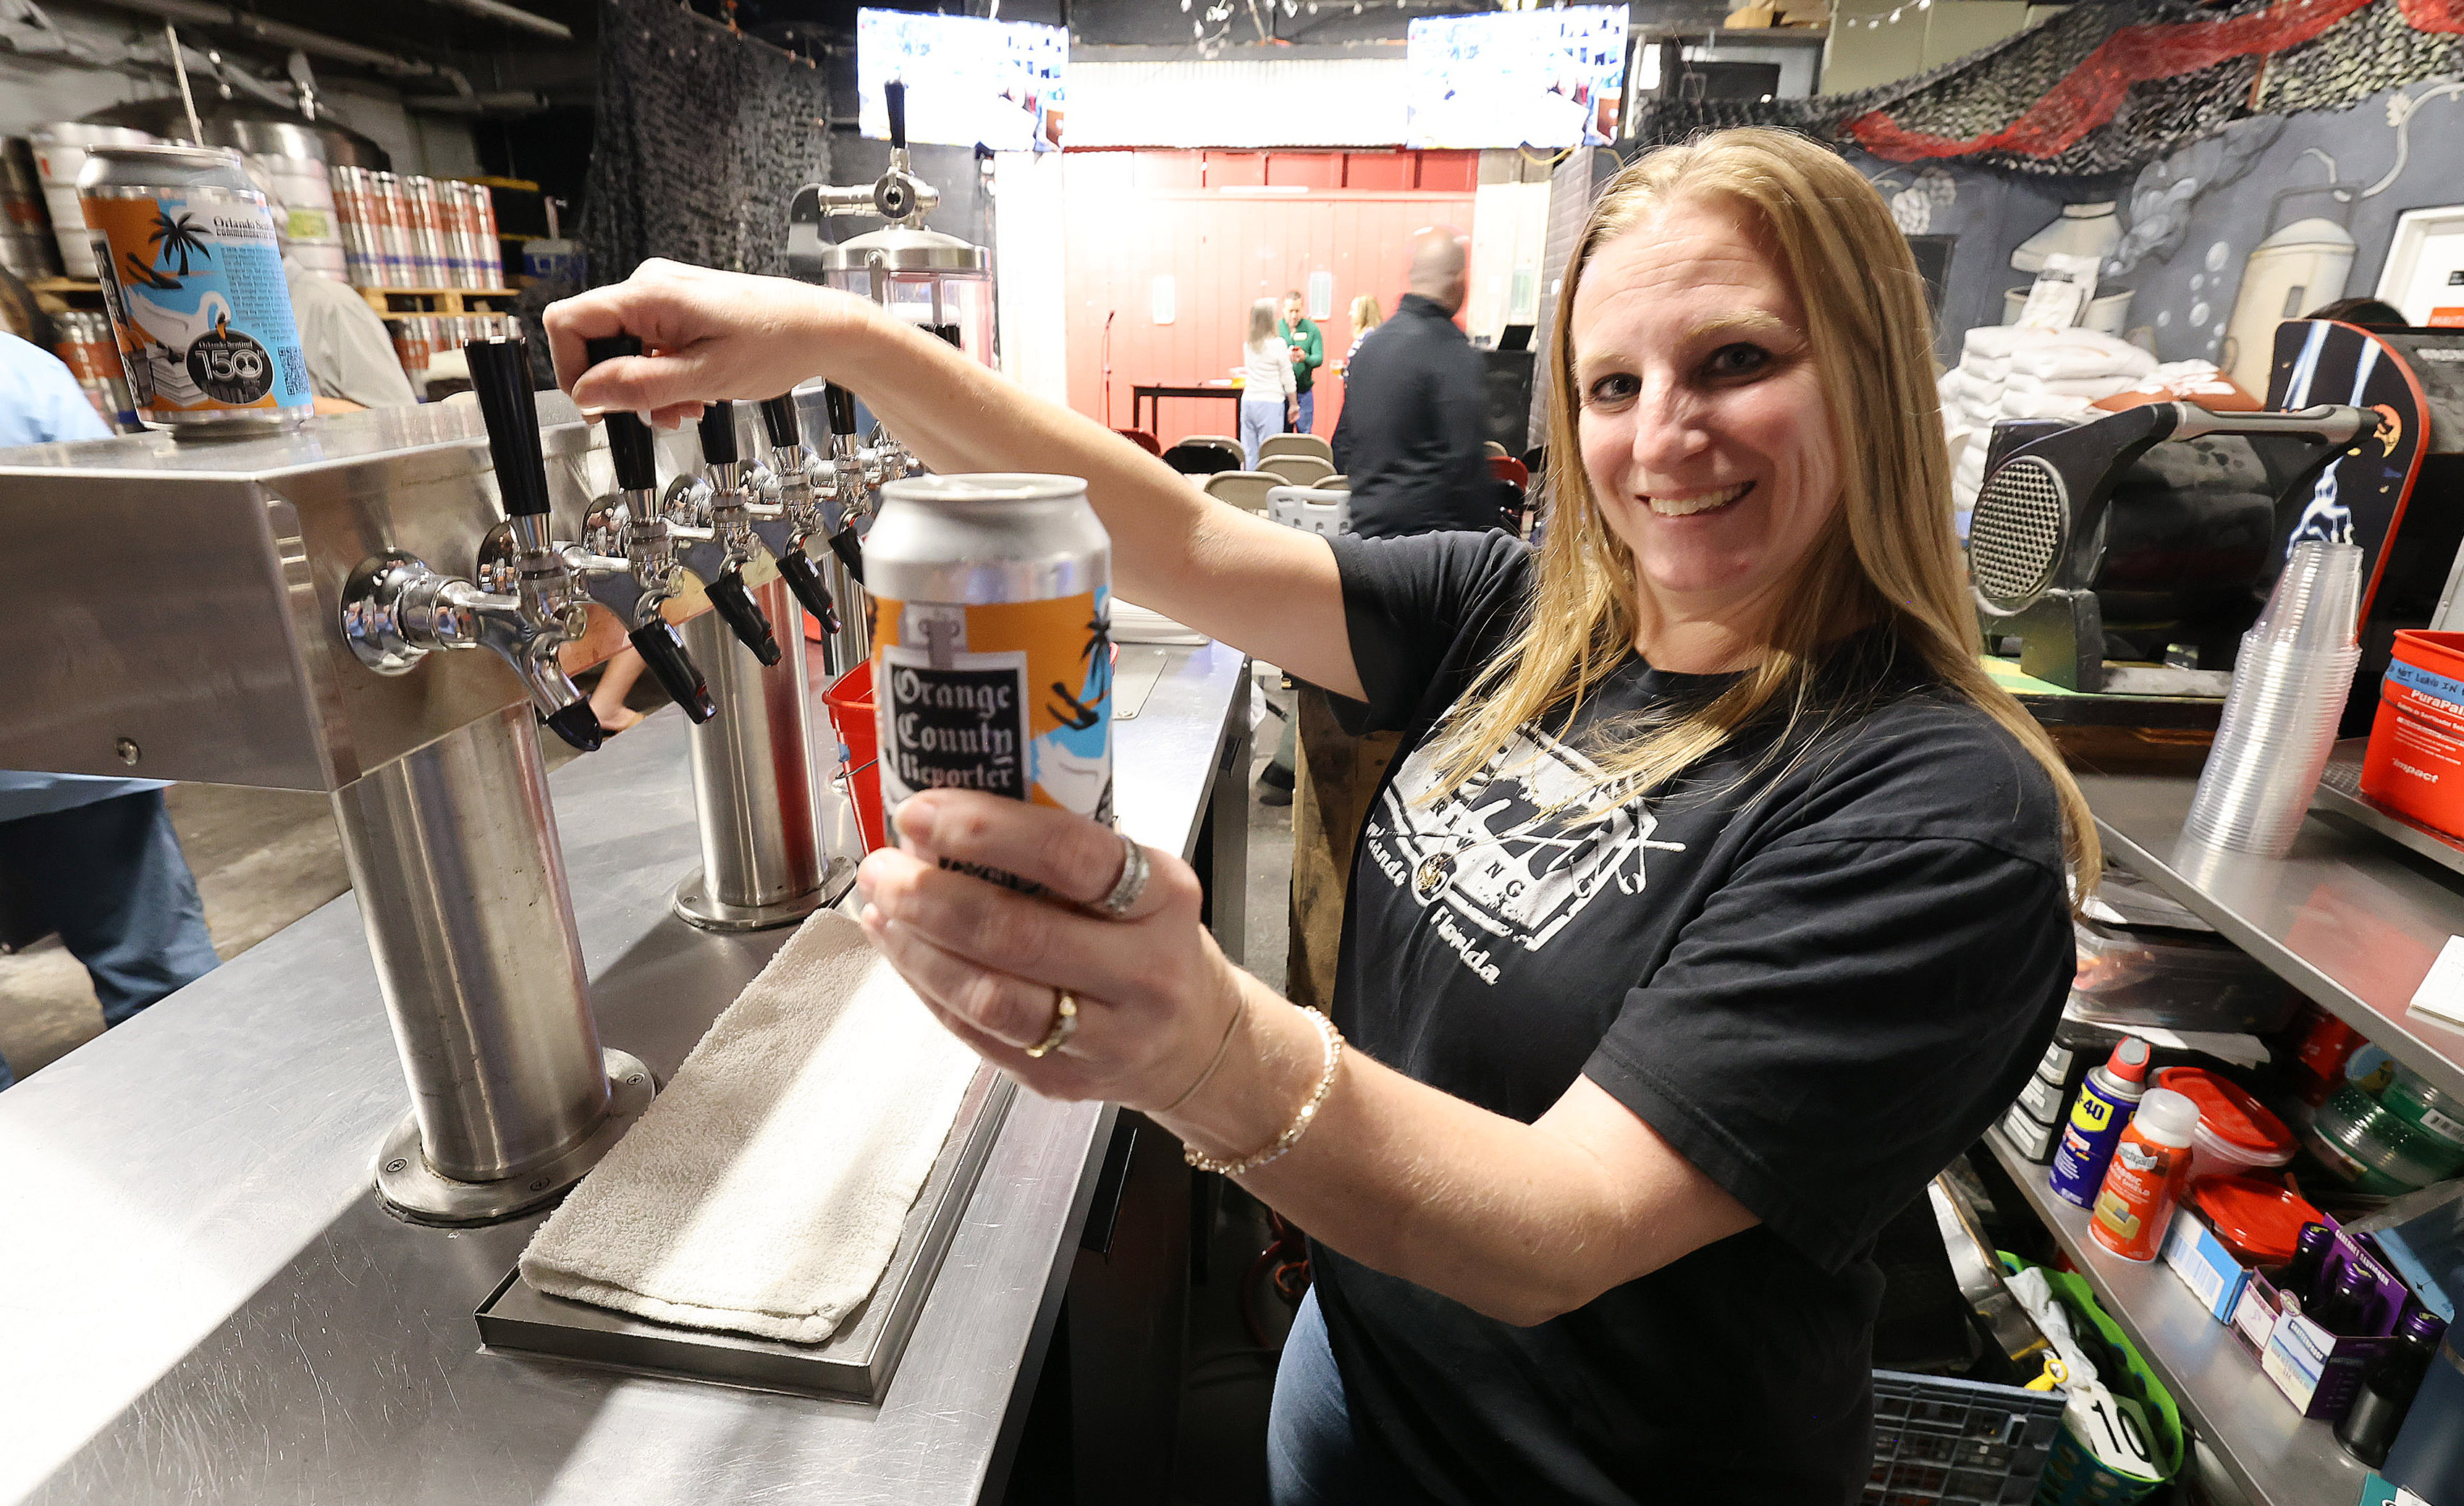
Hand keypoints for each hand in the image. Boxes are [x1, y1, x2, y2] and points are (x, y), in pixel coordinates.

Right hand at [542, 259, 890, 428]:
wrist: (820, 329)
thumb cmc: (777, 342)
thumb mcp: (706, 376)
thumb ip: (642, 386)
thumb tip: (587, 395)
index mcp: (649, 294)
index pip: (568, 322)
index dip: (571, 370)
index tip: (600, 408)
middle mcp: (650, 286)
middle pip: (594, 340)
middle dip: (619, 386)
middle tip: (655, 413)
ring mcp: (664, 297)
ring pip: (624, 350)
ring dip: (646, 388)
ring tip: (686, 407)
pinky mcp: (679, 310)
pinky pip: (649, 347)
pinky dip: (664, 377)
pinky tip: (693, 394)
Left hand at [854, 790, 1244, 1108]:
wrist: (1192, 1039)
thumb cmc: (1151, 940)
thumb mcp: (1141, 880)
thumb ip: (1065, 850)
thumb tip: (945, 816)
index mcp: (1164, 896)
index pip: (1071, 856)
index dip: (985, 831)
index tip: (921, 812)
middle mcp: (1143, 971)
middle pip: (1017, 933)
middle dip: (931, 895)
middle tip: (884, 866)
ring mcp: (1106, 1036)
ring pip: (990, 997)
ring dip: (919, 949)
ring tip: (881, 908)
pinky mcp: (1062, 1079)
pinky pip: (977, 1034)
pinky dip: (928, 988)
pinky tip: (901, 950)